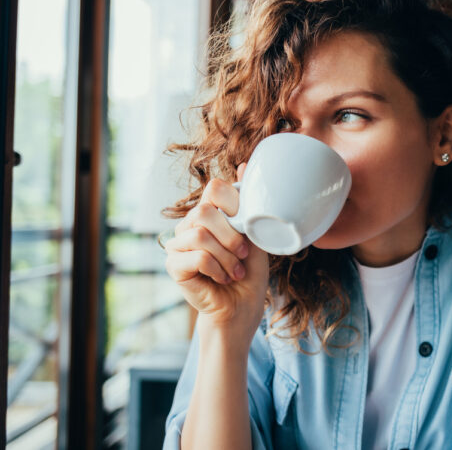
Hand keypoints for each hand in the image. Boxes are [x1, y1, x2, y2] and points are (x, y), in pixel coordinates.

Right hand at [165, 163, 268, 335]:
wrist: (242, 307)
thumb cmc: (250, 272)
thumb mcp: (256, 234)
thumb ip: (248, 204)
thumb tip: (244, 165)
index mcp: (210, 213)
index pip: (215, 188)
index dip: (234, 205)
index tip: (247, 228)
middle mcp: (190, 224)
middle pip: (205, 210)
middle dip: (232, 235)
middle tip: (243, 255)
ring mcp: (178, 243)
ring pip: (200, 234)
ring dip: (226, 256)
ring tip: (235, 271)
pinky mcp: (173, 265)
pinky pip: (195, 256)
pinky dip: (217, 268)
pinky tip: (223, 278)